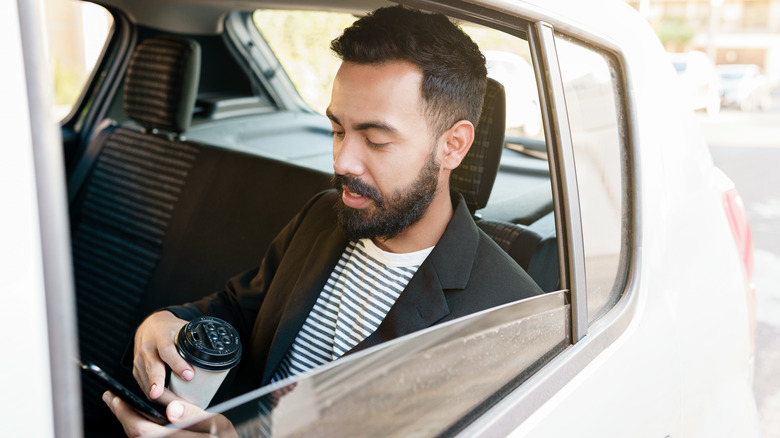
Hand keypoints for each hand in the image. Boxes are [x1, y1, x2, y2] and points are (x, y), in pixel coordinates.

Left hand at [103, 390, 237, 437]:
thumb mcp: (216, 425)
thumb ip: (193, 415)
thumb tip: (171, 409)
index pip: (139, 428)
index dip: (124, 413)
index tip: (115, 397)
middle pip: (136, 434)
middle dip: (122, 415)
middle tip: (112, 398)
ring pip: (140, 437)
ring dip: (130, 421)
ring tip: (124, 406)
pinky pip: (149, 437)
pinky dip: (141, 428)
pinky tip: (143, 419)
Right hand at [133, 311, 191, 399]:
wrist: (148, 326)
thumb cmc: (169, 329)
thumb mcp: (182, 328)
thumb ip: (196, 338)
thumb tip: (216, 351)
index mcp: (162, 337)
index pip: (168, 351)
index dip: (178, 364)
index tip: (189, 376)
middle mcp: (148, 349)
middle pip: (153, 369)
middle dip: (160, 386)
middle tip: (170, 400)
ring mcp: (140, 361)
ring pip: (147, 382)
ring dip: (161, 397)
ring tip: (175, 407)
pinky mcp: (136, 371)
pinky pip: (144, 387)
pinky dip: (155, 397)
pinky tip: (166, 404)